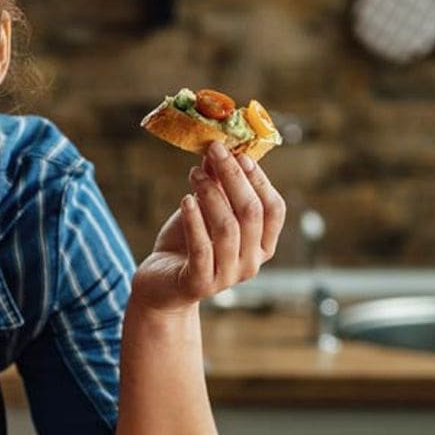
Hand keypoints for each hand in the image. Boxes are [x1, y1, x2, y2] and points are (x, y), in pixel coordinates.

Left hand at [132, 141, 285, 311]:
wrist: (160, 283)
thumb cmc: (187, 244)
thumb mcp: (205, 211)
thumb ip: (217, 185)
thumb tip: (218, 150)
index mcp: (262, 245)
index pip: (273, 209)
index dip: (259, 179)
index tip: (239, 154)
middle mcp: (252, 263)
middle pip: (251, 213)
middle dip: (234, 177)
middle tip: (215, 151)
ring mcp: (227, 276)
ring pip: (227, 228)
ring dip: (211, 194)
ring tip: (194, 174)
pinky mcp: (200, 284)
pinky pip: (201, 248)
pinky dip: (194, 220)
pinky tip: (185, 200)